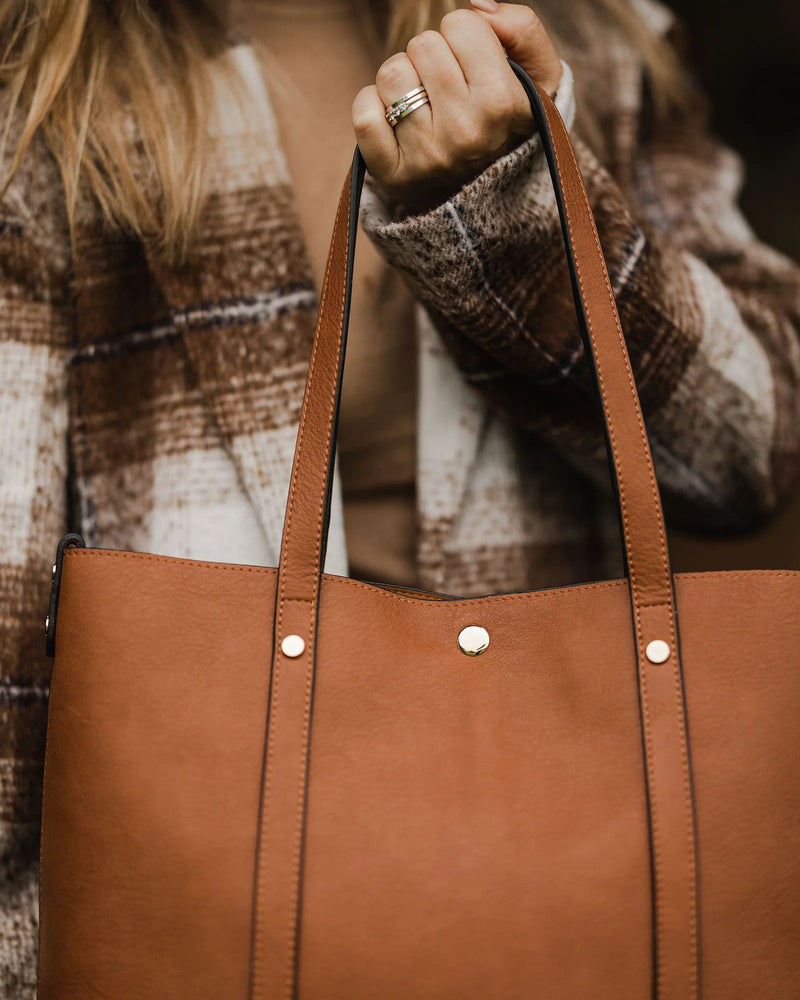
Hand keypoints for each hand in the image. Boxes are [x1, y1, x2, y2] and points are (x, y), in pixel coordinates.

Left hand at [352, 2, 562, 214]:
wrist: (493, 197)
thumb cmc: (510, 123)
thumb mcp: (539, 77)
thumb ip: (522, 28)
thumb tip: (477, 4)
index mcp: (502, 103)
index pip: (460, 23)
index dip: (464, 37)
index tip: (472, 66)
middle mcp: (466, 132)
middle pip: (422, 44)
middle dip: (431, 57)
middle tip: (446, 87)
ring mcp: (427, 157)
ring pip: (390, 74)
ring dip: (403, 80)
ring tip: (424, 104)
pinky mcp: (393, 174)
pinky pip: (364, 112)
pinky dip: (372, 106)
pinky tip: (396, 119)